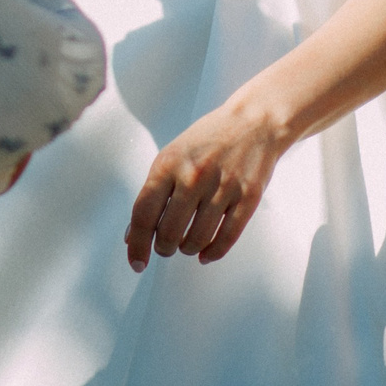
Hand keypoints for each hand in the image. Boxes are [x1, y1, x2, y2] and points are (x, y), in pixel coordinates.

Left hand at [125, 93, 294, 269]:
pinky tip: (205, 254)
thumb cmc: (207, 140)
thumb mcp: (172, 156)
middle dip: (164, 248)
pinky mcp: (248, 197)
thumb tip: (132, 235)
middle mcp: (193, 176)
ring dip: (187, 249)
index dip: (137, 244)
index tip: (136, 262)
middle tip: (166, 246)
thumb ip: (152, 193)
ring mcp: (223, 187)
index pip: (143, 214)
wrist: (253, 122)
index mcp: (168, 164)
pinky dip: (212, 253)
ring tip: (186, 244)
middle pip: (169, 232)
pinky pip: (226, 238)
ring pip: (196, 239)